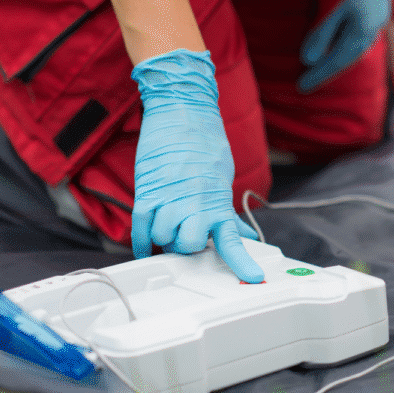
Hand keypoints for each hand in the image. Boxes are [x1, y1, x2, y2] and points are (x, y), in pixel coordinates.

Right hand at [130, 49, 263, 282]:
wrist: (184, 113)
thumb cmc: (206, 144)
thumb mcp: (222, 179)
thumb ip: (226, 212)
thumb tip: (244, 235)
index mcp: (217, 202)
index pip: (231, 240)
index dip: (242, 262)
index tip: (253, 278)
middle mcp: (194, 203)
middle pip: (188, 247)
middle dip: (187, 248)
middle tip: (187, 236)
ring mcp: (168, 198)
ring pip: (162, 238)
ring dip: (164, 238)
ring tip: (168, 226)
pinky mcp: (148, 191)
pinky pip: (140, 226)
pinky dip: (141, 240)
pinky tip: (145, 244)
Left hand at [299, 0, 393, 91]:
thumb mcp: (332, 5)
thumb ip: (322, 33)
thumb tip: (309, 59)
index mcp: (364, 30)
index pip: (338, 61)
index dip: (319, 75)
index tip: (301, 88)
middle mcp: (374, 26)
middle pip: (348, 57)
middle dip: (328, 70)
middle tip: (307, 82)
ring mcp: (376, 14)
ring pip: (354, 45)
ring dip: (337, 58)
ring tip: (320, 68)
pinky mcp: (374, 3)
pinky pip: (357, 34)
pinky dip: (343, 44)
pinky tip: (336, 44)